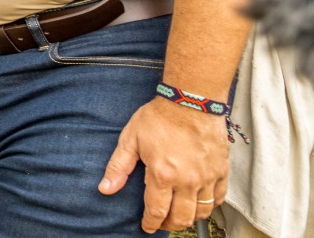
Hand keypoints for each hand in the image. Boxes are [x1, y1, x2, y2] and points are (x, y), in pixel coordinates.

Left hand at [99, 97, 229, 233]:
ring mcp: (207, 177)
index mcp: (162, 174)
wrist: (190, 101)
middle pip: (181, 217)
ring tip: (180, 215)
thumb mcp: (130, 139)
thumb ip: (119, 166)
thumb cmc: (159, 117)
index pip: (156, 211)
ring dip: (189, 218)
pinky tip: (200, 203)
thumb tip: (105, 188)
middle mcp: (187, 181)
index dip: (150, 223)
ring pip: (201, 212)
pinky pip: (218, 198)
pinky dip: (210, 206)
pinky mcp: (221, 171)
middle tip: (162, 223)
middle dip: (169, 224)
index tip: (147, 227)